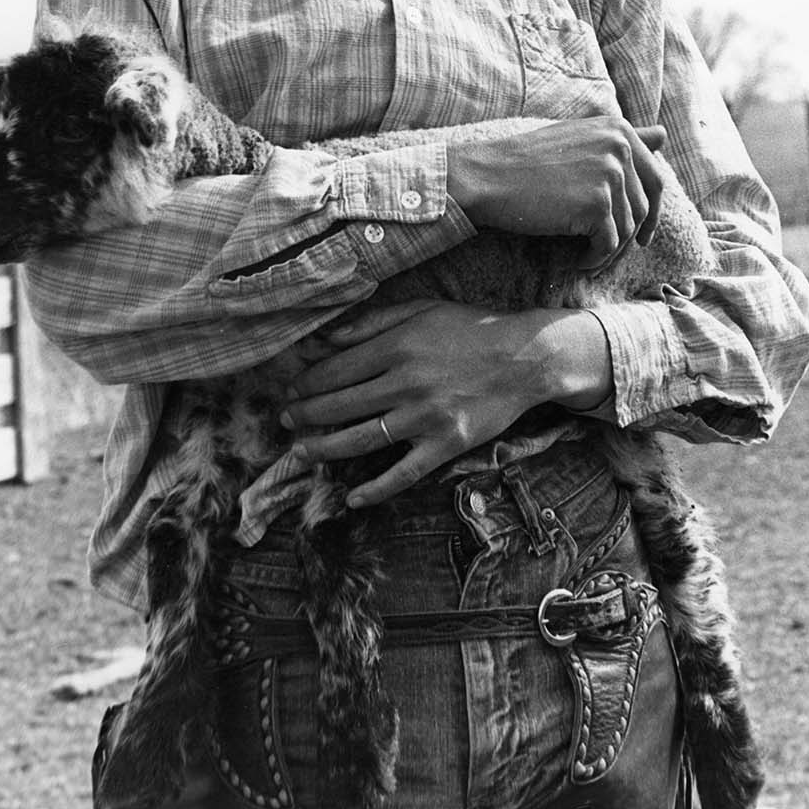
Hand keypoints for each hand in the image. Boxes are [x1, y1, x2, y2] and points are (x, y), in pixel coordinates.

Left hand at [282, 299, 611, 507]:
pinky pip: (404, 473)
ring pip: (361, 439)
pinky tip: (353, 498)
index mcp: (396, 347)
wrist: (524, 358)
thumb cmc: (470, 329)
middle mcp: (405, 383)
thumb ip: (372, 323)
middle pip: (340, 405)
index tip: (289, 391)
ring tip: (300, 453)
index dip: (306, 384)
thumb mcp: (420, 310)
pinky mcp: (446, 444)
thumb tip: (326, 339)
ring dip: (324, 449)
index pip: (336, 370)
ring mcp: (425, 417)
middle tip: (284, 421)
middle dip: (305, 415)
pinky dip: (376, 489)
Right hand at [446, 118, 666, 270]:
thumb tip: (665, 133)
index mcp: (618, 129)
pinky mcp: (597, 203)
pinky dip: (595, 259)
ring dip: (608, 250)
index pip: (654, 177)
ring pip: (627, 229)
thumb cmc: (525, 162)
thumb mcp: (579, 139)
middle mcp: (620, 147)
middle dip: (633, 235)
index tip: (641, 232)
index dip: (651, 210)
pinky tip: (577, 261)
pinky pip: (608, 244)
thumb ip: (622, 140)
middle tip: (615, 253)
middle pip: (644, 206)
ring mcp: (610, 174)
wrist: (486, 177)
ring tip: (586, 257)